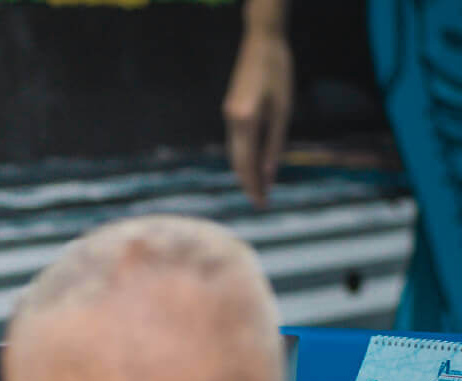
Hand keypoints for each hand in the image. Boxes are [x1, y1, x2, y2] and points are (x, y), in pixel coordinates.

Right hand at [222, 26, 292, 207]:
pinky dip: (243, 158)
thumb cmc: (278, 73)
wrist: (261, 44)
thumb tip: (269, 175)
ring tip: (258, 188)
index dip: (254, 185)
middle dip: (247, 183)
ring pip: (234, 154)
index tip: (262, 204)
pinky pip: (235, 142)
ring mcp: (228, 117)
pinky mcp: (230, 112)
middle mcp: (231, 122)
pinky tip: (253, 164)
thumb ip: (274, 144)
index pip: (247, 163)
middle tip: (260, 202)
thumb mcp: (283, 110)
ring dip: (244, 172)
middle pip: (236, 162)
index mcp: (245, 121)